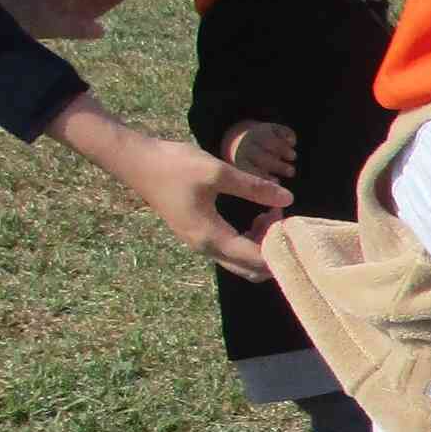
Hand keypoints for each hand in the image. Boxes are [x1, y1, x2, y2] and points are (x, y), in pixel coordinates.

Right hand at [44, 95, 289, 279]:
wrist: (137, 161)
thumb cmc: (174, 165)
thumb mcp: (218, 172)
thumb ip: (254, 187)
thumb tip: (288, 199)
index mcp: (211, 237)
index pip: (256, 260)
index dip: (280, 249)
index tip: (293, 225)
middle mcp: (206, 248)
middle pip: (250, 269)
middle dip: (274, 250)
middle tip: (283, 220)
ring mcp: (200, 242)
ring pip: (241, 260)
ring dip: (262, 243)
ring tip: (271, 212)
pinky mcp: (198, 233)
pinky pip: (231, 248)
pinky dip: (250, 238)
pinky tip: (258, 214)